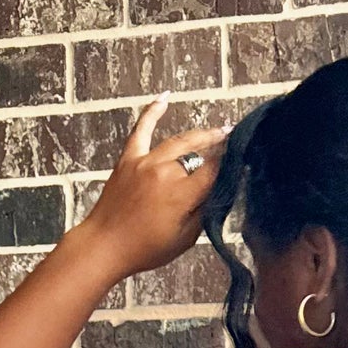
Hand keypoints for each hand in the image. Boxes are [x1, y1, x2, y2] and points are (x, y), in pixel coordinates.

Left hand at [75, 96, 225, 280]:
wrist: (105, 245)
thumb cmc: (145, 249)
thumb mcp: (185, 238)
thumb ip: (204, 212)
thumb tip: (218, 192)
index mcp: (182, 193)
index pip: (214, 171)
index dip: (230, 165)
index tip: (242, 162)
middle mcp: (166, 171)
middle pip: (199, 152)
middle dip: (219, 145)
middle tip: (234, 140)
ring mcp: (146, 162)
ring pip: (178, 141)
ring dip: (199, 135)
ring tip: (217, 132)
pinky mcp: (129, 158)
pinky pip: (142, 129)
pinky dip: (152, 111)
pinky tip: (164, 97)